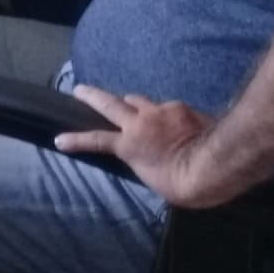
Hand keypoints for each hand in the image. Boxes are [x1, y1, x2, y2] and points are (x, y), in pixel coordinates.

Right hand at [56, 85, 217, 206]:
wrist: (213, 164)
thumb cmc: (183, 183)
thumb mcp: (154, 178)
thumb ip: (144, 160)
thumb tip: (145, 154)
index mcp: (130, 145)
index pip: (96, 140)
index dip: (76, 140)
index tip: (60, 139)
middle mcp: (140, 122)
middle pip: (109, 102)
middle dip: (91, 95)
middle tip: (79, 89)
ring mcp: (160, 110)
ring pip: (138, 100)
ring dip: (132, 103)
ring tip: (132, 108)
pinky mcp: (180, 107)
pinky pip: (167, 108)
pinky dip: (165, 115)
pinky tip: (175, 123)